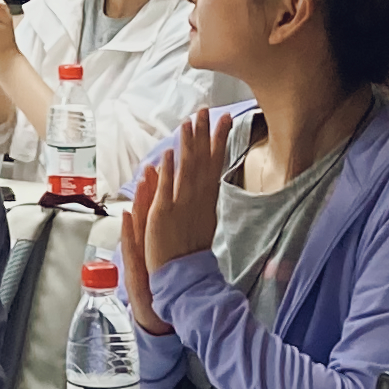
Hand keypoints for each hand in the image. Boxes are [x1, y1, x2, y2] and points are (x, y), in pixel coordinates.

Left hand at [139, 107, 233, 276]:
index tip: (225, 119)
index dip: (219, 140)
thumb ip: (202, 199)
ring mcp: (181, 205)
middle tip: (205, 110)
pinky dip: (169, 171)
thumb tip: (205, 180)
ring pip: (186, 169)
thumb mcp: (202, 222)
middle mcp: (197, 199)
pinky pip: (167, 188)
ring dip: (188, 145)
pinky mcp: (164, 214)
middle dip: (204, 134)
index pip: (215, 163)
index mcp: (207, 199)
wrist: (185, 278)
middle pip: (203, 161)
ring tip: (189, 122)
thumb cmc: (192, 253)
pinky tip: (170, 153)